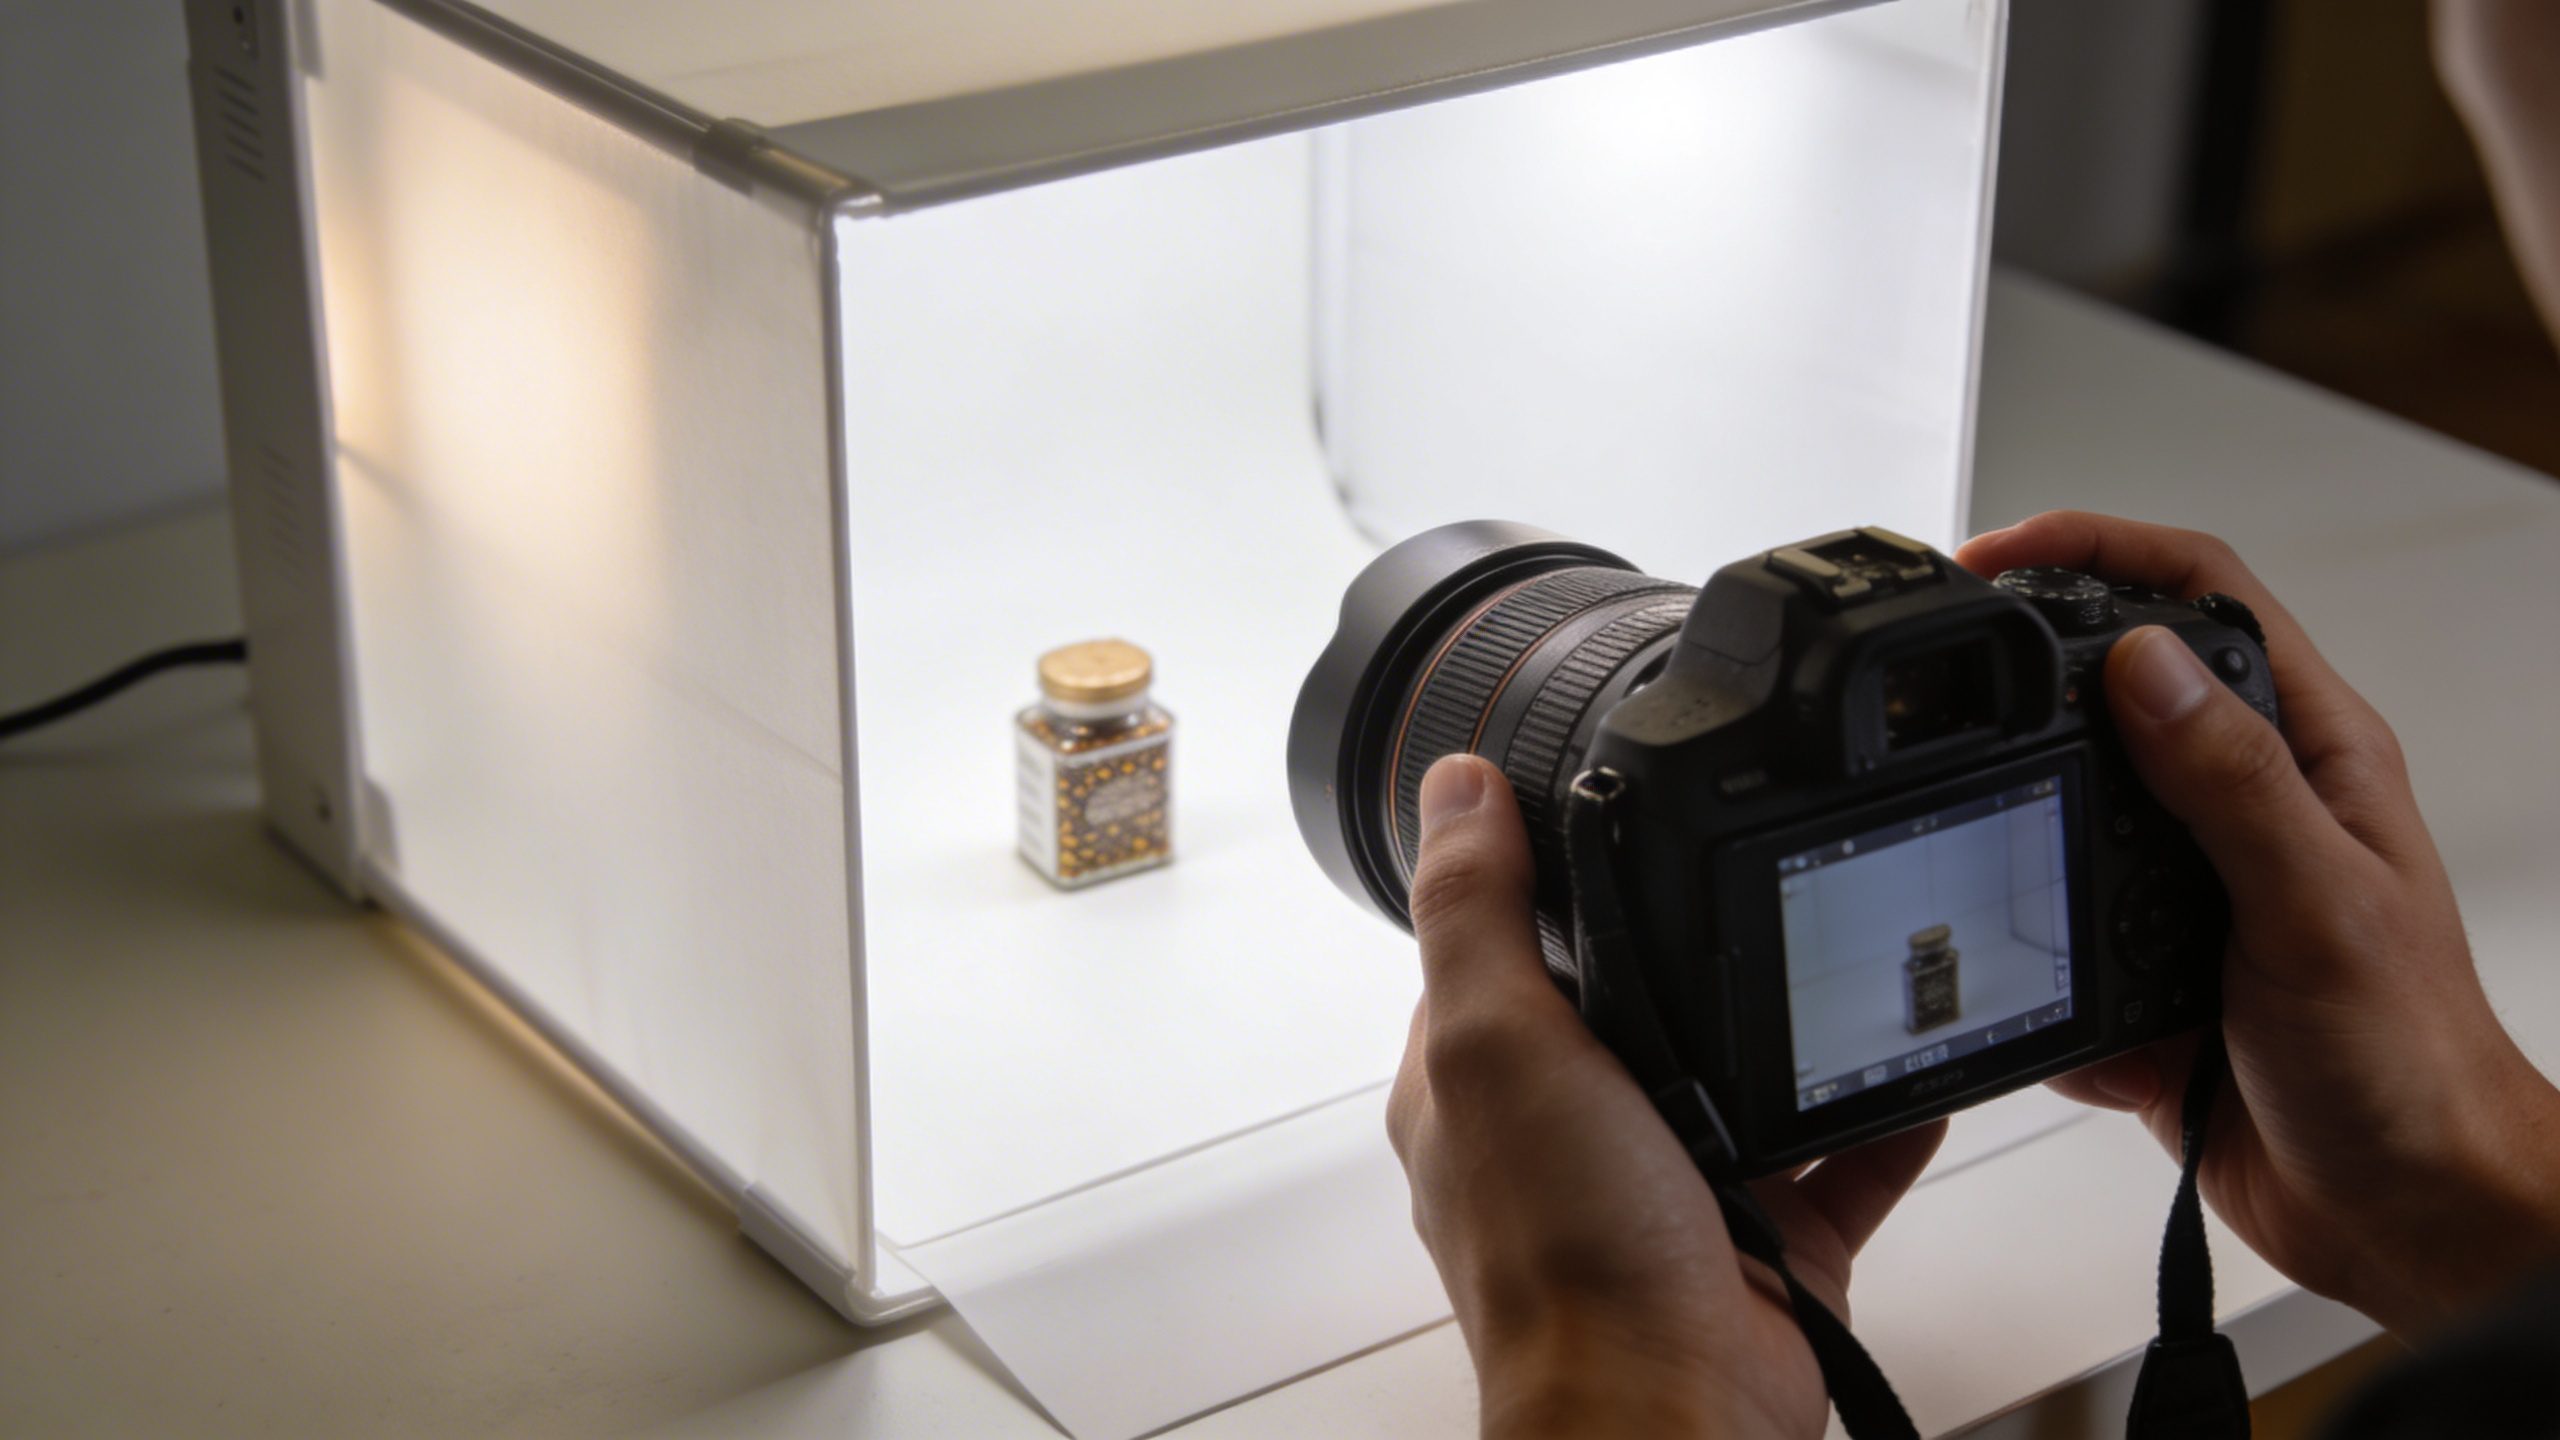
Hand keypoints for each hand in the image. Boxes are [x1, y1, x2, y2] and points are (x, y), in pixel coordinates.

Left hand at [1388, 753, 1945, 1437]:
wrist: (1672, 1411)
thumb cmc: (1567, 1260)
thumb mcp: (1496, 1044)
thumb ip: (1477, 914)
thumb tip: (1455, 786)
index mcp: (1478, 1084)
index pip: (1500, 950)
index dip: (1546, 886)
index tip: (1608, 820)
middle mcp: (1568, 1134)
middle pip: (1636, 1006)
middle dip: (1695, 956)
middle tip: (1756, 884)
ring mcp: (1669, 1188)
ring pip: (1745, 1079)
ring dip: (1795, 1033)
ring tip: (1849, 956)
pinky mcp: (1766, 1240)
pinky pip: (1842, 1160)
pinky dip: (1885, 1120)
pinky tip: (1923, 1072)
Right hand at [1959, 510, 2559, 1336]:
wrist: (2409, 1214)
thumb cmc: (2412, 1064)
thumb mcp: (2317, 906)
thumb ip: (2229, 781)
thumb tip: (2143, 662)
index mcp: (2309, 757)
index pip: (2198, 596)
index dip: (2094, 551)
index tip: (1994, 559)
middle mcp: (2247, 807)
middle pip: (2113, 686)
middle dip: (2020, 669)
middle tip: (1935, 667)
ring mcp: (2189, 887)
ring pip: (2066, 804)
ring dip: (2008, 811)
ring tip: (1950, 810)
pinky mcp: (2144, 970)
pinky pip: (2047, 929)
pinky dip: (2013, 943)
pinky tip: (2002, 958)